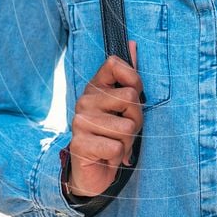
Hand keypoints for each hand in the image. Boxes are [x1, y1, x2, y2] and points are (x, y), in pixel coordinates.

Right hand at [67, 41, 144, 197]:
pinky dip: (118, 156)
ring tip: (114, 145)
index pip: (115, 63)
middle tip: (124, 131)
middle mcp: (84, 100)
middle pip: (130, 98)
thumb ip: (128, 75)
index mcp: (95, 87)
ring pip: (127, 126)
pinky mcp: (80, 144)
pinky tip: (106, 156)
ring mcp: (80, 122)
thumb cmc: (112, 134)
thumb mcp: (124, 105)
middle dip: (136, 120)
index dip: (133, 80)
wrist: (93, 172)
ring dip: (128, 142)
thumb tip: (133, 44)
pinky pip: (117, 146)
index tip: (131, 98)